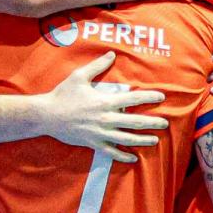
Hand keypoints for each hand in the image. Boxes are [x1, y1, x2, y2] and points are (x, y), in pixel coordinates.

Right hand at [39, 50, 167, 161]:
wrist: (47, 116)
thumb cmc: (63, 94)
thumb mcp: (79, 76)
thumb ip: (97, 66)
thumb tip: (112, 54)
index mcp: (105, 101)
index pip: (133, 100)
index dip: (149, 98)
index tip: (162, 97)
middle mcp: (106, 119)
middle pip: (135, 122)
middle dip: (153, 123)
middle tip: (165, 123)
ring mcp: (100, 133)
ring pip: (127, 139)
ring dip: (143, 140)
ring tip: (155, 141)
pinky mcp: (93, 143)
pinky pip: (111, 152)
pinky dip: (123, 156)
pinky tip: (133, 158)